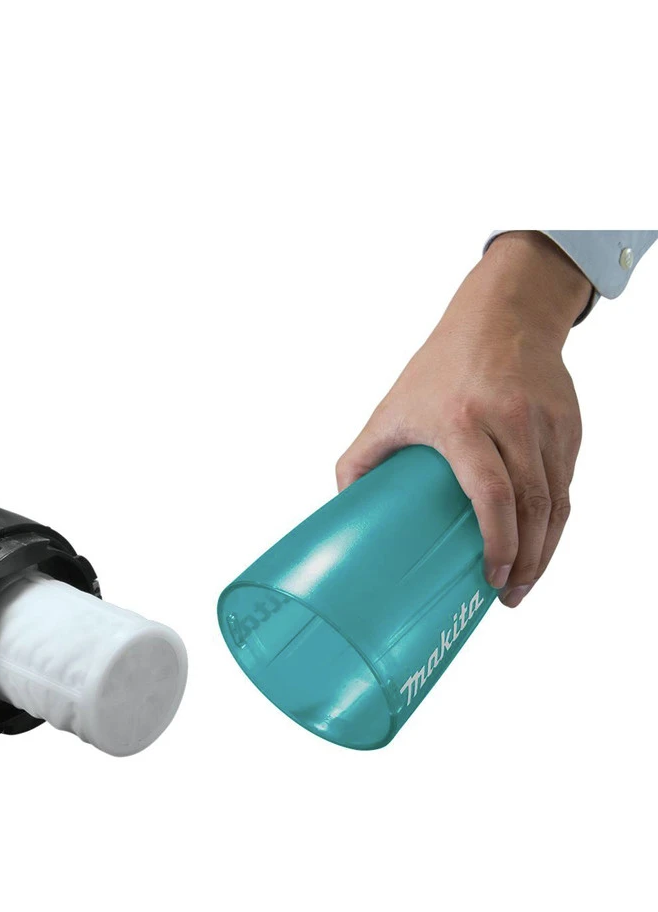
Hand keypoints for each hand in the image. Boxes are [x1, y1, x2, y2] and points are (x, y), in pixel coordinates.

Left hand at [336, 232, 591, 607]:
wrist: (500, 317)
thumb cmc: (439, 369)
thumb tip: (342, 508)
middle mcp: (511, 421)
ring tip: (524, 580)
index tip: (489, 578)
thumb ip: (360, 458)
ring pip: (558, 501)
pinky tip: (538, 543)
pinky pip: (567, 483)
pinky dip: (556, 520)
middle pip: (533, 507)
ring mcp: (547, 423)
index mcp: (463, 421)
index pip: (491, 493)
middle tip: (508, 595)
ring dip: (546, 549)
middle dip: (525, 561)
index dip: (497, 543)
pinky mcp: (570, 425)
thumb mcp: (391, 409)